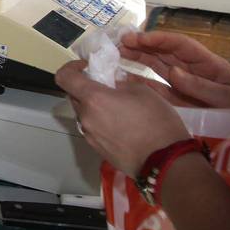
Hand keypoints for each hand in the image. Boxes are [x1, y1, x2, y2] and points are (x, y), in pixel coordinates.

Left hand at [56, 59, 190, 174]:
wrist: (165, 162)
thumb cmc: (156, 122)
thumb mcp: (143, 91)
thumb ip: (119, 82)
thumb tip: (110, 81)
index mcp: (93, 99)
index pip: (63, 77)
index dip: (71, 67)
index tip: (87, 67)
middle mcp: (85, 117)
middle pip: (74, 96)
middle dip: (87, 89)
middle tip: (109, 88)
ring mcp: (89, 136)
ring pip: (84, 114)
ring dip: (95, 107)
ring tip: (119, 110)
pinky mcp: (97, 150)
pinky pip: (93, 129)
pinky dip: (101, 123)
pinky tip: (122, 127)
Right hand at [120, 31, 229, 112]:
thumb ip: (202, 86)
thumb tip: (173, 72)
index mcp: (207, 64)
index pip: (180, 45)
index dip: (158, 39)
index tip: (137, 38)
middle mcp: (192, 70)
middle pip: (164, 52)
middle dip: (142, 45)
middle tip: (118, 43)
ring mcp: (184, 85)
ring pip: (157, 66)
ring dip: (138, 58)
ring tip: (116, 54)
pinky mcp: (178, 101)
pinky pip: (157, 88)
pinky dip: (140, 82)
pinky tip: (125, 78)